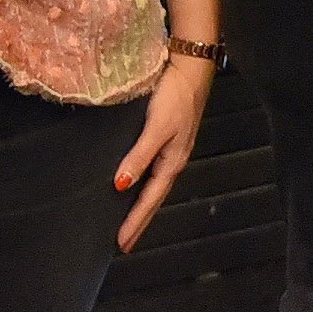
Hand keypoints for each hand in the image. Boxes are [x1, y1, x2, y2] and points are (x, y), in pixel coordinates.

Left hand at [113, 51, 217, 250]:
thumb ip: (139, 156)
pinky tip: (135, 184)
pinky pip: (153, 171)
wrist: (191, 67)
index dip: (135, 222)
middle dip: (140, 221)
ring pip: (154, 187)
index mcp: (171, 162)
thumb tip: (120, 185)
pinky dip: (143, 185)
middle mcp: (172, 160)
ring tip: (128, 222)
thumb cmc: (176, 96)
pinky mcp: (168, 137)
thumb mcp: (156, 128)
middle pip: (153, 199)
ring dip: (141, 205)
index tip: (121, 244)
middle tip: (124, 243)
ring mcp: (171, 149)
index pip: (149, 201)